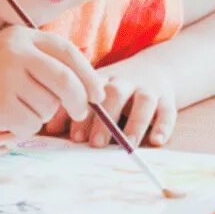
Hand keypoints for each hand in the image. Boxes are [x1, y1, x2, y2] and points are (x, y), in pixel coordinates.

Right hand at [0, 26, 104, 137]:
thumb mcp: (8, 59)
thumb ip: (43, 65)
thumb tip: (90, 88)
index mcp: (20, 36)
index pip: (67, 52)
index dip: (88, 74)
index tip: (98, 93)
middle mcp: (16, 51)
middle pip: (65, 80)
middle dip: (78, 100)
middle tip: (81, 113)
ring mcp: (7, 76)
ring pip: (48, 106)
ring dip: (39, 116)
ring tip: (12, 109)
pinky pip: (30, 124)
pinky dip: (22, 129)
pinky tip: (2, 120)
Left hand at [41, 61, 178, 147]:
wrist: (155, 69)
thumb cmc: (115, 89)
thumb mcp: (94, 92)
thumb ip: (72, 109)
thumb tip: (46, 129)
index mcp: (102, 80)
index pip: (89, 92)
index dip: (81, 114)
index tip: (73, 136)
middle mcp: (126, 81)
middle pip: (116, 93)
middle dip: (105, 119)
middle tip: (96, 143)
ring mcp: (148, 89)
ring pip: (144, 101)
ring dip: (136, 123)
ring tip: (128, 144)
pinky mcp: (167, 99)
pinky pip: (168, 111)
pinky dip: (164, 126)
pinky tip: (156, 141)